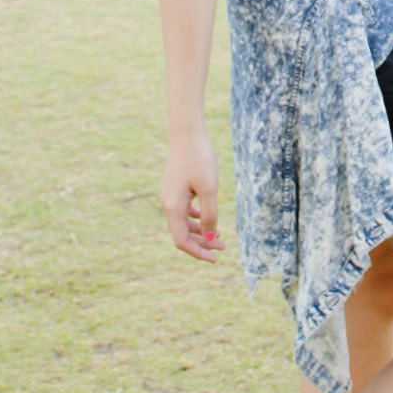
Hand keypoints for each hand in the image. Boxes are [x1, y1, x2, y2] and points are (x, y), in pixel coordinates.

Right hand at [161, 133, 222, 261]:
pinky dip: (195, 219)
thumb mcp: (209, 189)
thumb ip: (210, 215)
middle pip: (182, 234)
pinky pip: (183, 211)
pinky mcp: (175, 188)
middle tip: (223, 247)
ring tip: (220, 236)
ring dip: (200, 232)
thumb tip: (211, 238)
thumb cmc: (199, 160)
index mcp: (173, 208)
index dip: (198, 252)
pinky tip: (207, 217)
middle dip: (202, 243)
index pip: (181, 241)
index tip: (215, 258)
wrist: (187, 135)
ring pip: (183, 223)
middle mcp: (168, 205)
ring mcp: (170, 196)